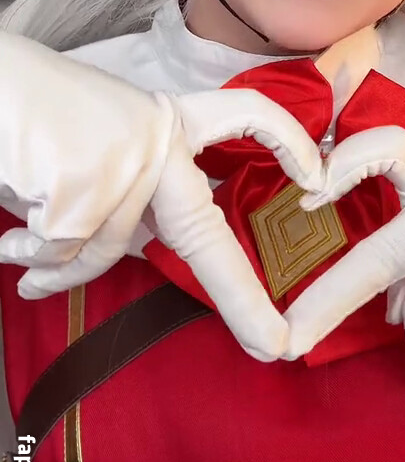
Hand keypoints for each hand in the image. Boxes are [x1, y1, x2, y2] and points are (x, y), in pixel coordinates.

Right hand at [0, 35, 322, 361]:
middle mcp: (156, 138)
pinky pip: (66, 252)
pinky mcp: (84, 184)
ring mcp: (123, 162)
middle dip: (240, 298)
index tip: (317, 178)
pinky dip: (35, 259)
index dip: (286, 143)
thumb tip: (132, 256)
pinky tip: (11, 244)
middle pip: (203, 235)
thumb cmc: (37, 120)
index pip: (245, 114)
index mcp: (168, 120)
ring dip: (56, 262)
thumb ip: (132, 197)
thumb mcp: (101, 151)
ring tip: (20, 246)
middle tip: (276, 346)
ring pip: (104, 251)